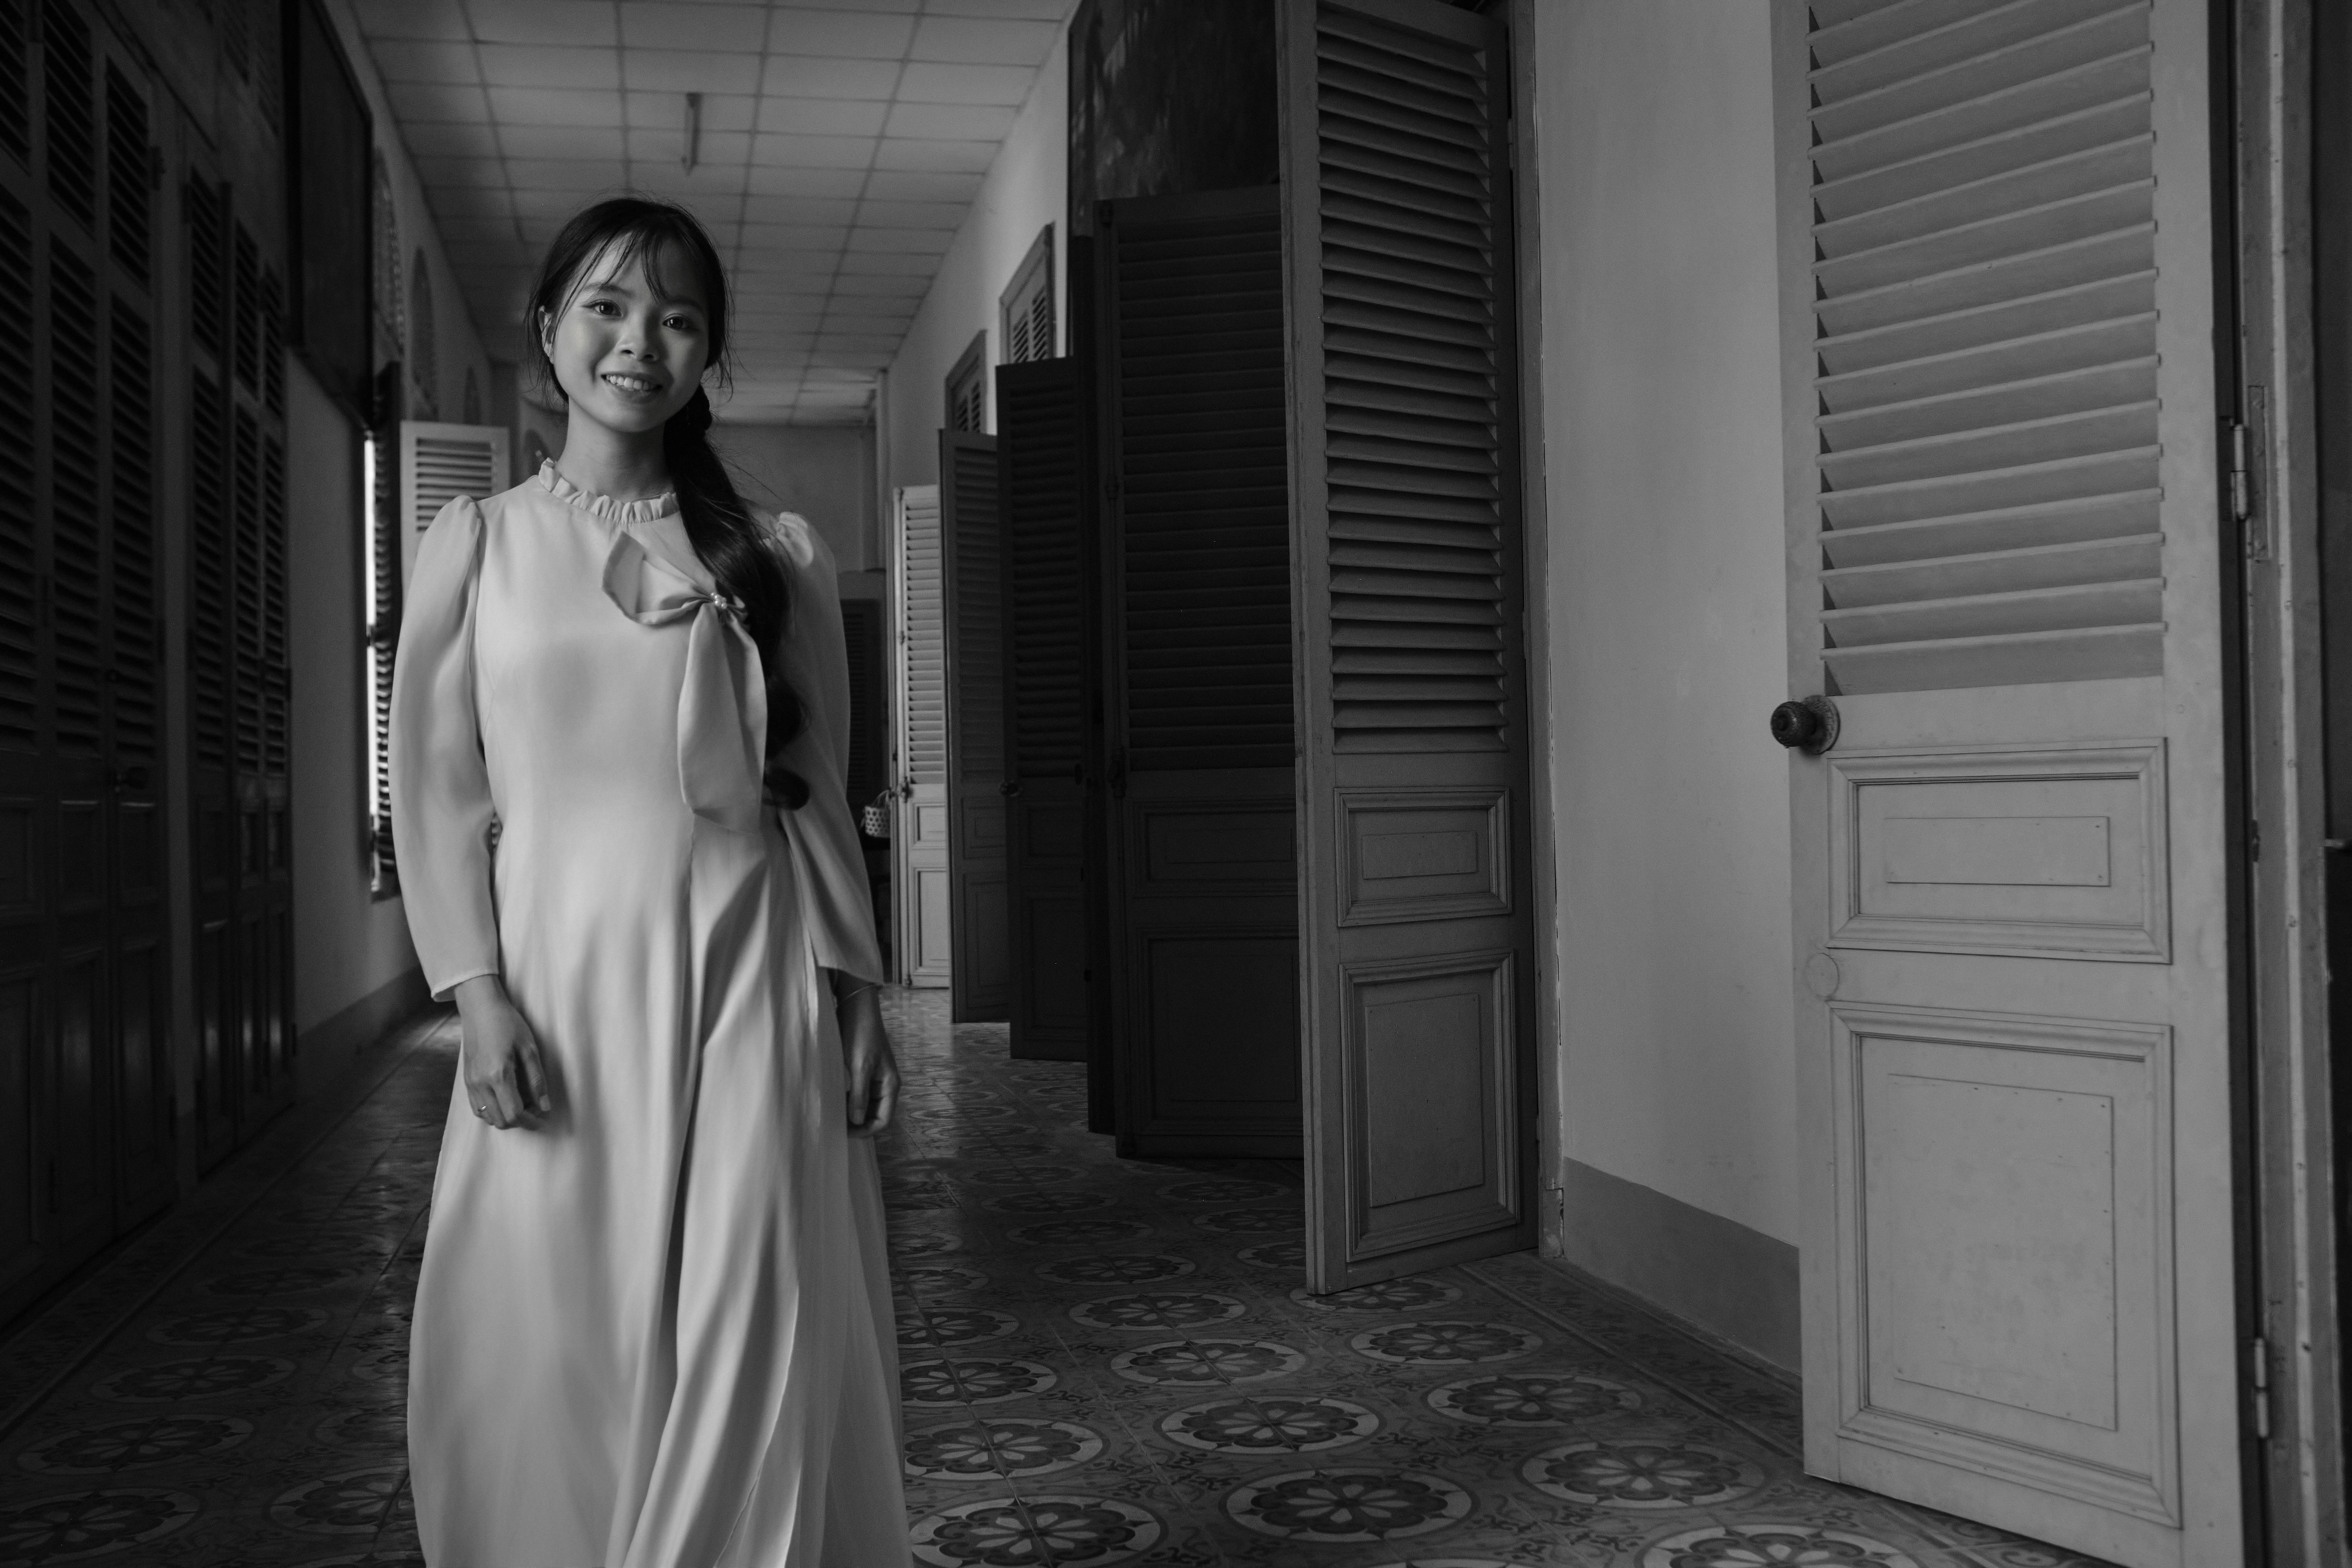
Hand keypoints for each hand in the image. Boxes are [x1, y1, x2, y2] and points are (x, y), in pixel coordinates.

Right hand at [452, 975, 549, 1129]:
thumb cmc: (508, 1023)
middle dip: (520, 1121)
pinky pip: (477, 1108)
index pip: (514, 1113)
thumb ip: (537, 1080)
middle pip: (500, 1120)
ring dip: (506, 1117)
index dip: (530, 1121)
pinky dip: (493, 1111)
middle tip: (535, 1109)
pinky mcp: (466, 1080)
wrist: (481, 1009)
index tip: (542, 1118)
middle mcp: (480, 1083)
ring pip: (488, 1117)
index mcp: (498, 1075)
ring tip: (522, 1103)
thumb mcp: (529, 1049)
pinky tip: (505, 1099)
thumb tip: (545, 1106)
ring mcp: (470, 1083)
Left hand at [836, 983, 898, 1137]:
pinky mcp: (863, 1072)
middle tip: (835, 1124)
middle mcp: (884, 1085)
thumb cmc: (861, 1034)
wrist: (856, 1008)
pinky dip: (847, 1100)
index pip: (883, 1120)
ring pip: (864, 1106)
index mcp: (890, 1085)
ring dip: (851, 1112)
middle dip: (857, 1123)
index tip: (844, 1131)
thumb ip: (858, 1095)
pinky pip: (857, 1094)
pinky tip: (833, 1099)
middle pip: (874, 1115)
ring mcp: (874, 1079)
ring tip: (832, 1114)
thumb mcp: (859, 1066)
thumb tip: (856, 1121)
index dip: (866, 1130)